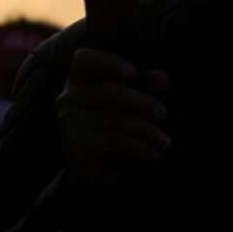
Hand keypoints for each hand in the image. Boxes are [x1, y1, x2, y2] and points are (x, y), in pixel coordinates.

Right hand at [56, 48, 170, 184]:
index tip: (133, 72)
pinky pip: (114, 140)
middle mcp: (68, 97)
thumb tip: (160, 76)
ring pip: (115, 119)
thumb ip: (150, 89)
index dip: (107, 62)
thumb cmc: (118, 128)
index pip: (83, 60)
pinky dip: (139, 146)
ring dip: (147, 131)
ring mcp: (68, 121)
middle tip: (163, 113)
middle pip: (109, 92)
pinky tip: (153, 152)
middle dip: (143, 102)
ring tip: (164, 140)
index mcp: (79, 78)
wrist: (98, 171)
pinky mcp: (75, 145)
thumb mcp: (138, 105)